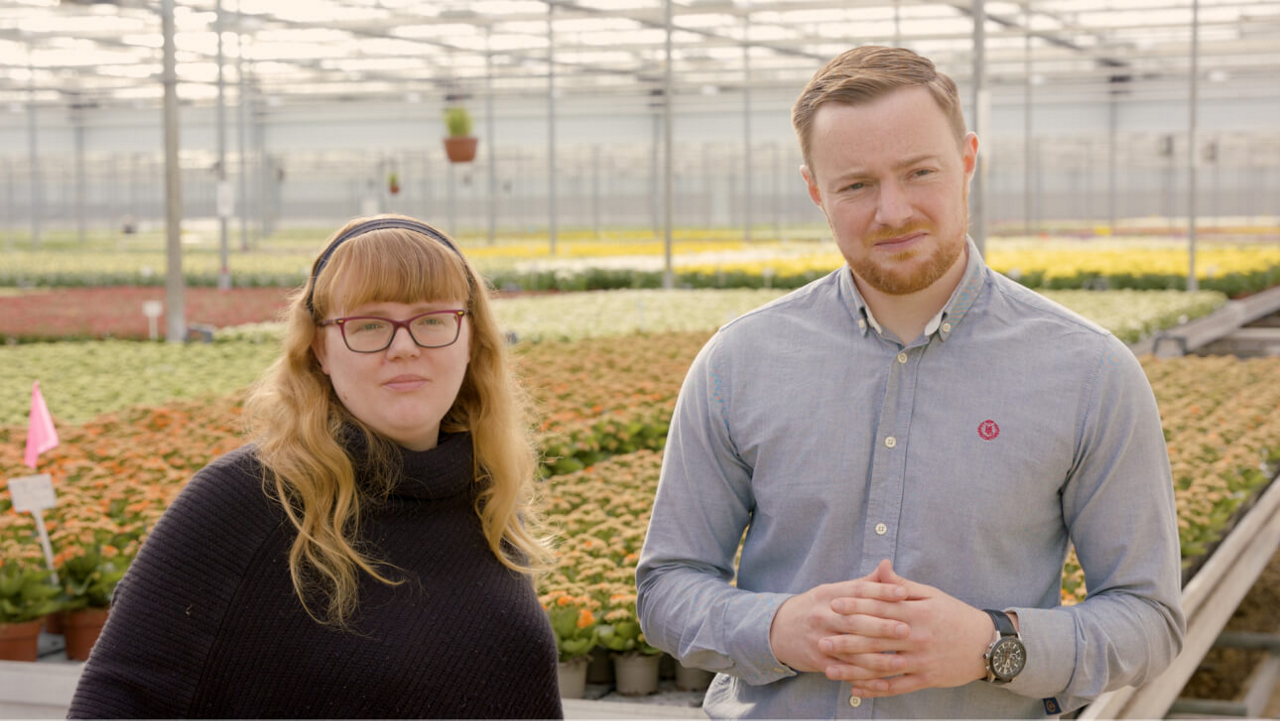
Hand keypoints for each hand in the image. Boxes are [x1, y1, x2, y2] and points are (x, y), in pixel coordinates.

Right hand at [768, 560, 910, 677]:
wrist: (778, 629)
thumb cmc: (816, 607)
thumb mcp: (834, 591)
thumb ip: (864, 583)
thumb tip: (888, 565)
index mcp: (830, 595)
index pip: (858, 591)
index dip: (881, 591)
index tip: (903, 593)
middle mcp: (823, 615)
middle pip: (855, 621)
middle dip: (882, 626)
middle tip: (907, 629)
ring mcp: (820, 639)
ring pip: (851, 650)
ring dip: (877, 658)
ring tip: (900, 661)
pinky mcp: (818, 660)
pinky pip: (844, 671)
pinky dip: (864, 679)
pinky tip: (883, 683)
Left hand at [820, 561, 994, 696]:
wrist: (987, 644)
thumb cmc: (955, 615)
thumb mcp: (931, 594)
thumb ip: (901, 585)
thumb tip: (881, 566)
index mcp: (917, 612)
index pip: (880, 607)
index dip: (855, 605)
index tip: (833, 605)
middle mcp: (917, 636)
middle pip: (876, 638)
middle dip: (846, 640)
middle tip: (821, 640)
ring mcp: (921, 659)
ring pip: (882, 666)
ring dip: (854, 669)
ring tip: (830, 669)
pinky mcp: (926, 678)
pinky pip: (896, 686)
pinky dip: (875, 689)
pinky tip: (855, 689)